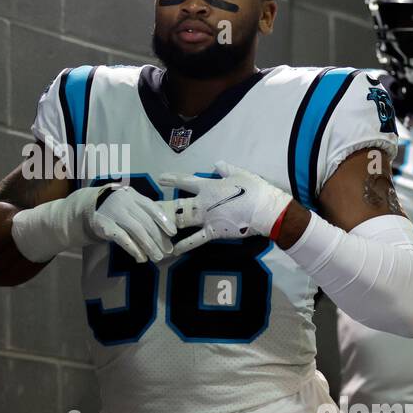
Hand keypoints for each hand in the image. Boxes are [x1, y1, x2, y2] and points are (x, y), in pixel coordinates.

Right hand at [87, 185, 177, 262]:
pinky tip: (141, 258)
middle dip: (158, 238)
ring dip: (149, 246)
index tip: (173, 233)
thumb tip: (166, 233)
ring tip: (157, 257)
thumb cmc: (117, 207)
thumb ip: (145, 213)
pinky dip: (134, 249)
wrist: (89, 206)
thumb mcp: (131, 204)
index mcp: (134, 196)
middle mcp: (124, 202)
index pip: (152, 207)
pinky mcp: (105, 225)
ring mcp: (114, 213)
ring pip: (136, 230)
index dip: (164, 220)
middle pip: (145, 221)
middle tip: (167, 251)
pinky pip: (122, 239)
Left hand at [158, 161, 292, 254]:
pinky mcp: (213, 232)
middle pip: (178, 204)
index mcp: (209, 186)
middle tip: (147, 207)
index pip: (186, 181)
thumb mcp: (240, 174)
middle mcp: (203, 202)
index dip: (172, 179)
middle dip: (162, 205)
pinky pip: (195, 240)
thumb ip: (226, 169)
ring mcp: (206, 218)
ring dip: (167, 224)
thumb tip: (217, 163)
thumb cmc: (254, 189)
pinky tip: (172, 250)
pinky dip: (184, 245)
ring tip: (153, 227)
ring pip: (182, 221)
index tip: (160, 178)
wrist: (265, 210)